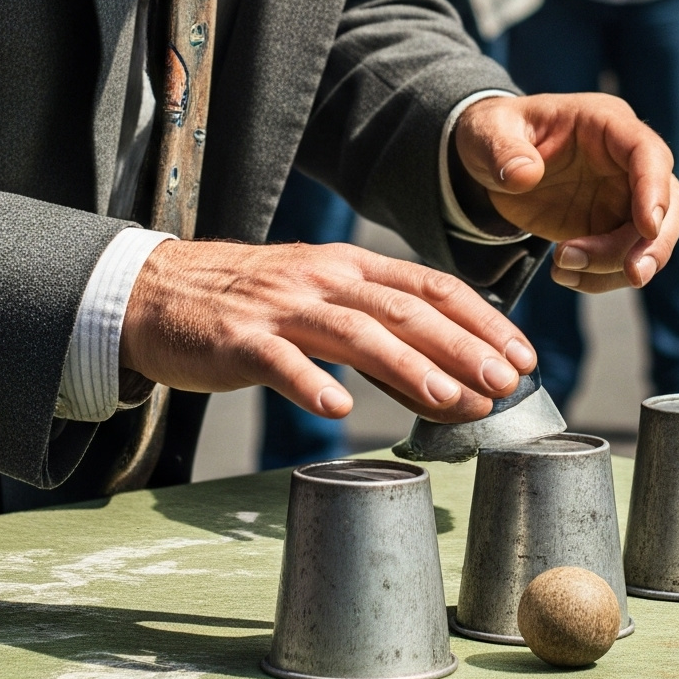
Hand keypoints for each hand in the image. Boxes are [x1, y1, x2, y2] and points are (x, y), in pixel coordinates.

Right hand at [120, 240, 537, 420]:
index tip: (523, 356)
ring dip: (407, 368)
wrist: (155, 292)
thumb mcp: (318, 298)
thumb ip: (376, 327)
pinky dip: (311, 385)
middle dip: (462, 347)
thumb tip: (446, 372)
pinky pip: (279, 363)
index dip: (482, 320)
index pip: (431, 286)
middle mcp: (321, 280)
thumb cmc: (247, 306)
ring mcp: (279, 309)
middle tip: (504, 384)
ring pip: (354, 334)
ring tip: (448, 401)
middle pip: (404, 310)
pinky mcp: (238, 341)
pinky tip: (339, 411)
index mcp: (348, 268)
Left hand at [454, 93, 678, 293]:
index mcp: (605, 123)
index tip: (648, 227)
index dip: (654, 189)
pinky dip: (600, 277)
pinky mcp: (610, 227)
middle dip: (655, 243)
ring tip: (563, 270)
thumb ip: (502, 150)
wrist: (489, 161)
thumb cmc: (493, 134)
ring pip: (651, 239)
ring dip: (617, 265)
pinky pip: (622, 259)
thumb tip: (524, 174)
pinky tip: (564, 275)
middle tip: (631, 274)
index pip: (647, 153)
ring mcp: (622, 196)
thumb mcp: (486, 132)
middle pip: (669, 202)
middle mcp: (624, 160)